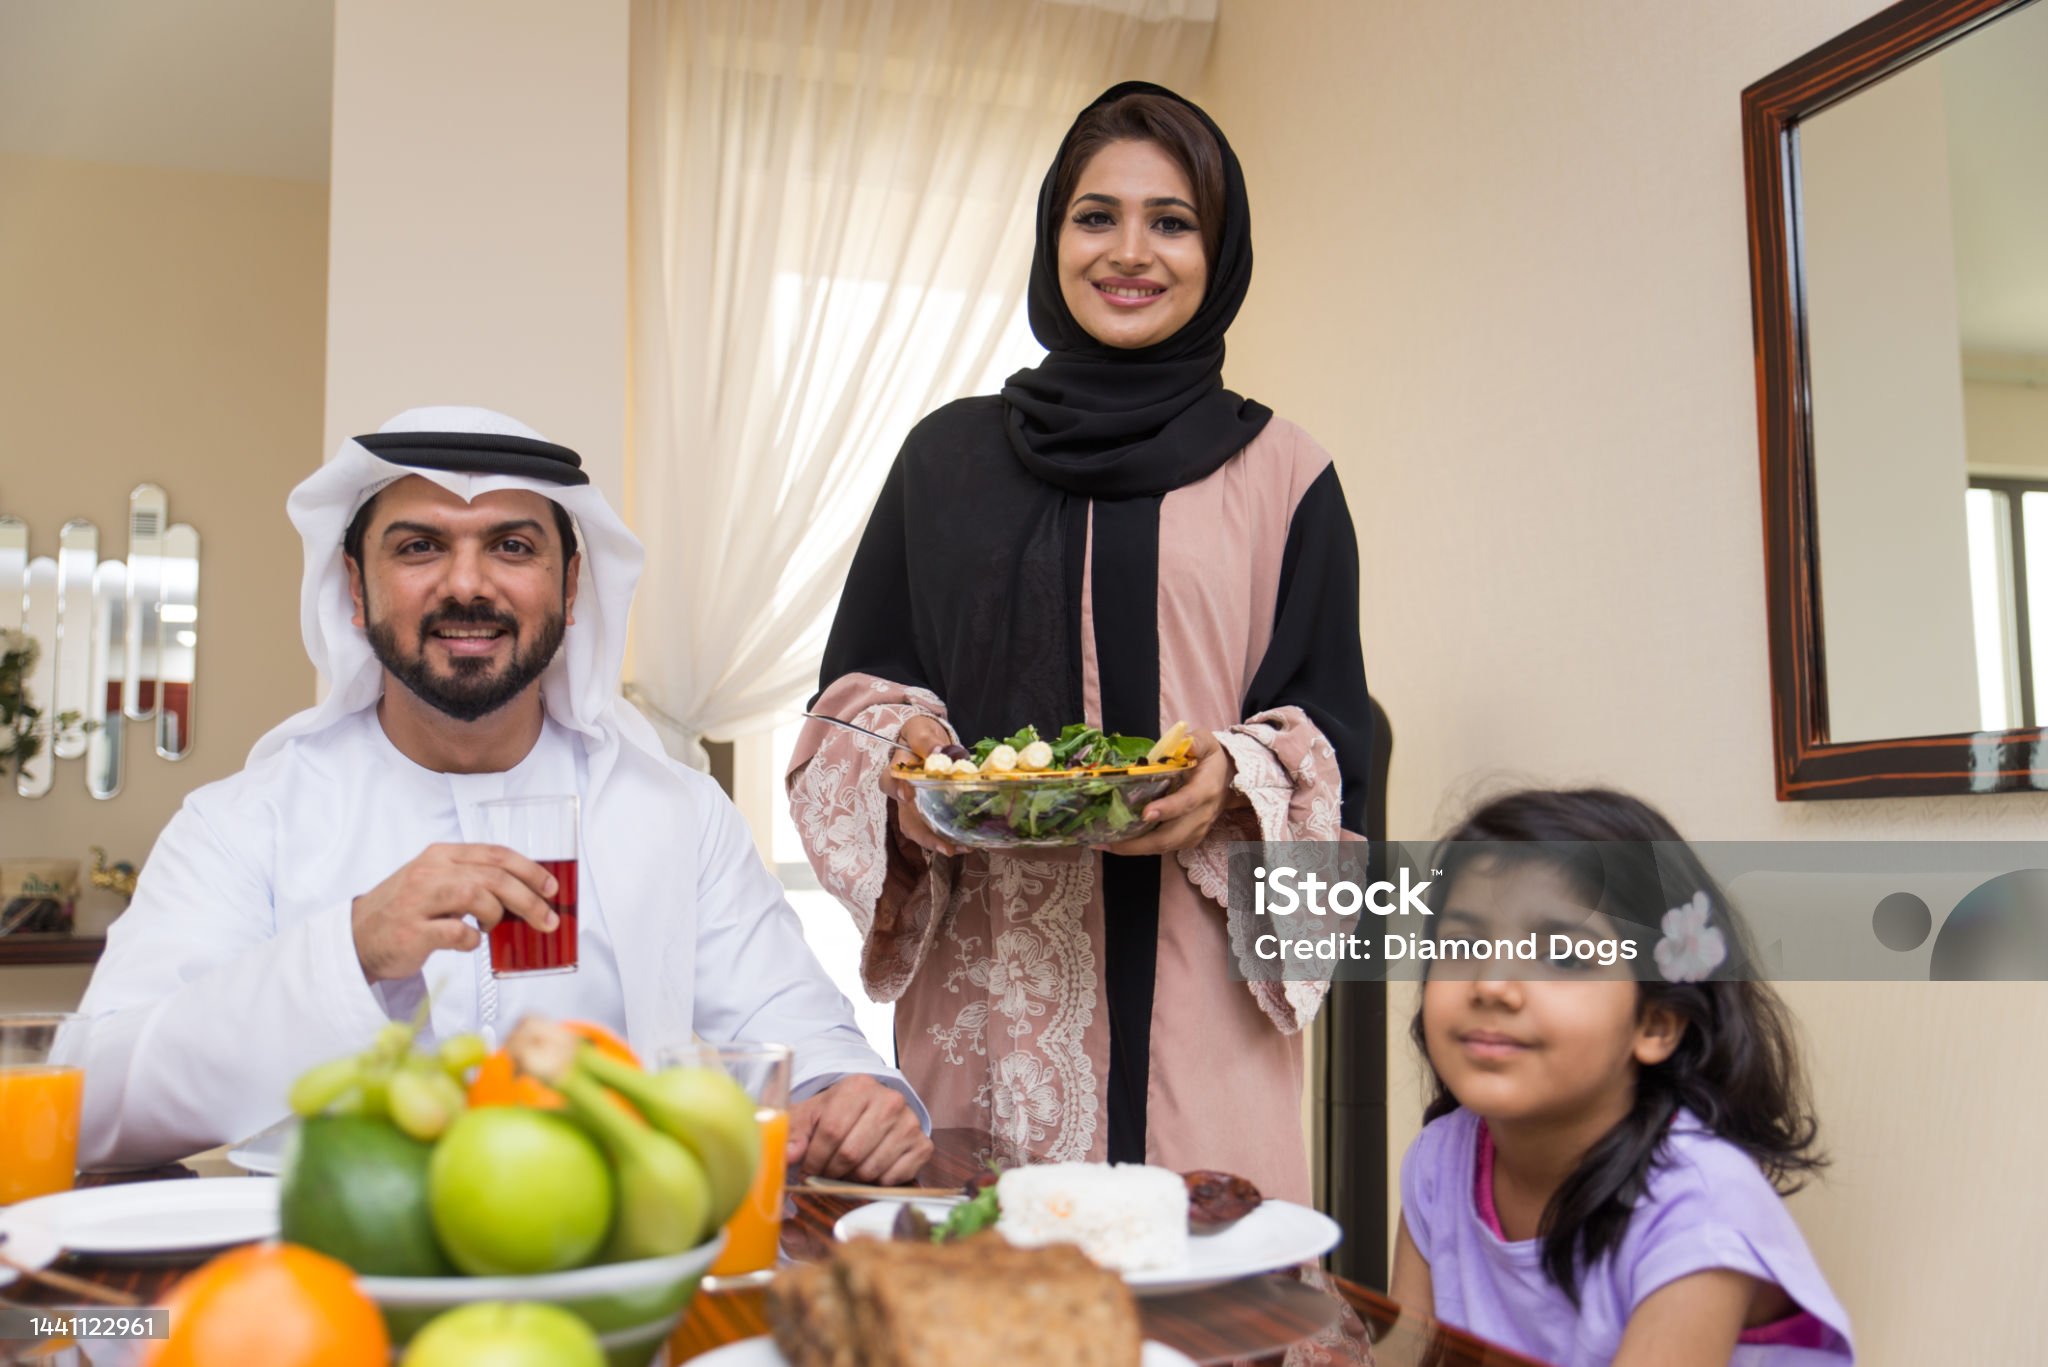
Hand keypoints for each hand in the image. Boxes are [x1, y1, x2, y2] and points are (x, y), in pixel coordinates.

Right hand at [351, 843, 559, 982]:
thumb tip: (526, 894)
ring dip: (498, 915)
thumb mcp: (437, 882)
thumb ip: (474, 880)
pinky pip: (457, 933)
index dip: (529, 869)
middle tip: (547, 919)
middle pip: (493, 876)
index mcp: (441, 855)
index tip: (551, 887)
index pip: (495, 853)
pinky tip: (468, 942)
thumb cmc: (406, 911)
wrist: (357, 938)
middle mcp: (430, 872)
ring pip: (477, 896)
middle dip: (529, 898)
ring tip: (494, 927)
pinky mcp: (412, 932)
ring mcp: (418, 901)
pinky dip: (472, 941)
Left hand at [785, 1074, 932, 1184]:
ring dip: (851, 1179)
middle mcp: (890, 1100)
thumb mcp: (810, 1114)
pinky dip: (876, 1182)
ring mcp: (910, 1122)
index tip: (806, 1168)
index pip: (832, 1131)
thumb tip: (788, 1156)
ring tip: (844, 1170)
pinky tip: (868, 1169)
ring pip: (871, 1169)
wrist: (869, 1109)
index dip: (815, 1158)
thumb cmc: (836, 1113)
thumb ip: (794, 1132)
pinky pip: (894, 1178)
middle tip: (824, 1173)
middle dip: (831, 1171)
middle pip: (851, 1153)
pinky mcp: (923, 1144)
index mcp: (859, 1086)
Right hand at [884, 714, 961, 857]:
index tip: (908, 796)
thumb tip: (938, 751)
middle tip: (945, 845)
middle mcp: (903, 792)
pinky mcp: (929, 811)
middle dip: (925, 835)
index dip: (897, 789)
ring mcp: (915, 805)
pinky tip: (965, 845)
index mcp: (897, 770)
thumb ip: (925, 739)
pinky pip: (932, 830)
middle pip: (905, 817)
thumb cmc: (921, 734)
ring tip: (957, 850)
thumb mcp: (920, 729)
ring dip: (936, 843)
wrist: (928, 741)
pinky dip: (947, 839)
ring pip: (918, 830)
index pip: (889, 781)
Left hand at [1099, 730, 1238, 855]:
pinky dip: (1141, 849)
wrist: (1227, 780)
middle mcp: (1202, 815)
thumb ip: (1195, 742)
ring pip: (1165, 846)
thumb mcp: (1206, 742)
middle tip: (1110, 840)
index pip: (1188, 802)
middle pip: (1171, 836)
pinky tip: (1119, 844)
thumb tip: (1182, 743)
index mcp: (1206, 789)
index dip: (1168, 809)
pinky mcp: (1189, 839)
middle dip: (1140, 842)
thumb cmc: (1210, 760)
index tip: (1146, 813)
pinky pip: (1164, 848)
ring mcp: (1196, 830)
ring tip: (1105, 844)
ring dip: (1135, 849)